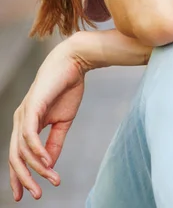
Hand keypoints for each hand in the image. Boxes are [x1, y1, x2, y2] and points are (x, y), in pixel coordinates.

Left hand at [9, 39, 88, 200]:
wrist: (74, 63)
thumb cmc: (67, 88)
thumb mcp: (63, 121)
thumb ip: (55, 142)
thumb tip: (50, 165)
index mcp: (26, 123)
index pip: (17, 155)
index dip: (19, 176)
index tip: (26, 194)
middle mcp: (20, 119)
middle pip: (15, 157)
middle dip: (24, 178)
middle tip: (36, 195)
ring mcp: (24, 113)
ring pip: (22, 149)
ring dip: (37, 168)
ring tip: (51, 178)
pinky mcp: (32, 106)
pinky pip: (29, 134)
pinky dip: (37, 150)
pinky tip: (47, 162)